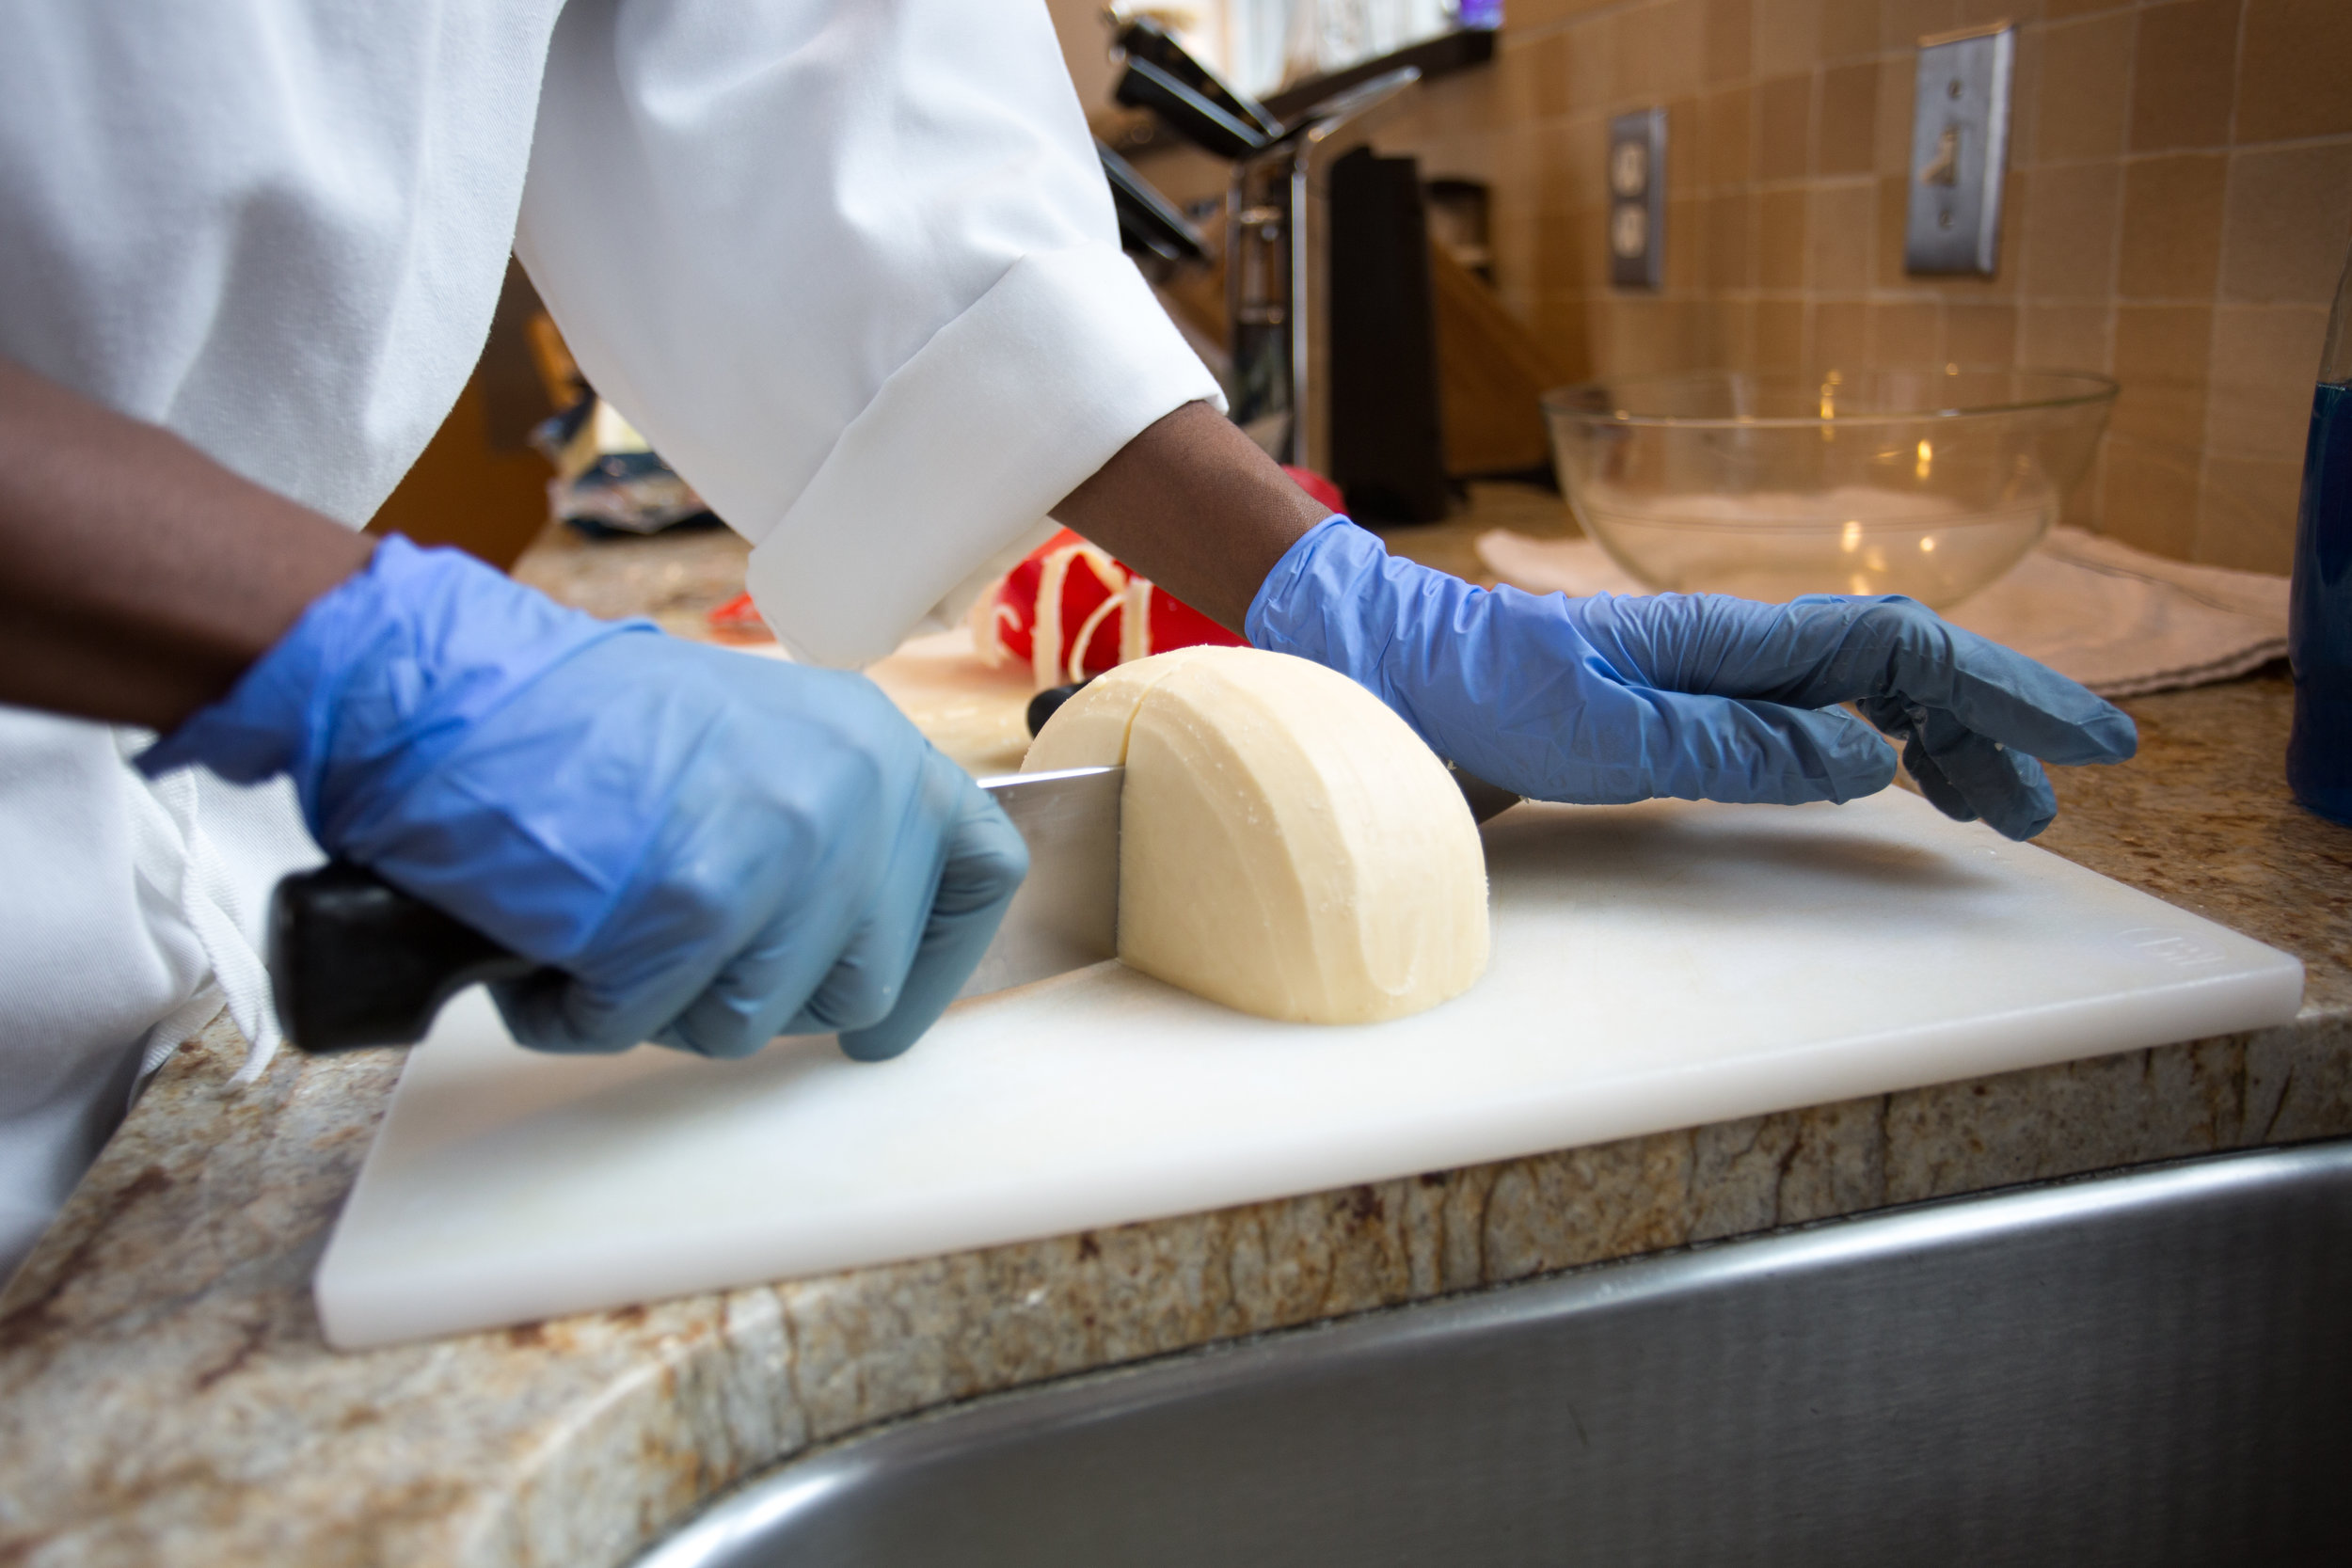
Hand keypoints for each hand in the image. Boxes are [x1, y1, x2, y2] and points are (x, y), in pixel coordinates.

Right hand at [141, 537, 1027, 1057]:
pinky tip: (548, 956)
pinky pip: (647, 1028)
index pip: (982, 871)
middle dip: (756, 997)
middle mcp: (852, 788)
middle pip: (860, 983)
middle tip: (668, 953)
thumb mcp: (756, 741)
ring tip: (600, 935)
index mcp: (874, 743)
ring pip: (756, 1023)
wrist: (449, 689)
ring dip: (663, 1009)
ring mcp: (781, 845)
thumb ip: (831, 824)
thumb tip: (868, 949)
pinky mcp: (694, 904)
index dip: (934, 964)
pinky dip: (579, 1016)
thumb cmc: (576, 727)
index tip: (880, 1021)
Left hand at [1246, 518, 2136, 840]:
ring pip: (1852, 701)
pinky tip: (1879, 781)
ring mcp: (1698, 682)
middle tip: (2054, 799)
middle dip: (1988, 726)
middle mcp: (1726, 654)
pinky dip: (1856, 755)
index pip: (1897, 651)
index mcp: (1724, 644)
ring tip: (1994, 806)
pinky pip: (1794, 728)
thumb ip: (1734, 745)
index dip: (2000, 693)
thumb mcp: (1601, 732)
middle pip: (1896, 672)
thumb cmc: (1471, 692)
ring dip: (1932, 748)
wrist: (1379, 675)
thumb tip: (1868, 755)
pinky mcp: (1665, 717)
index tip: (2085, 742)